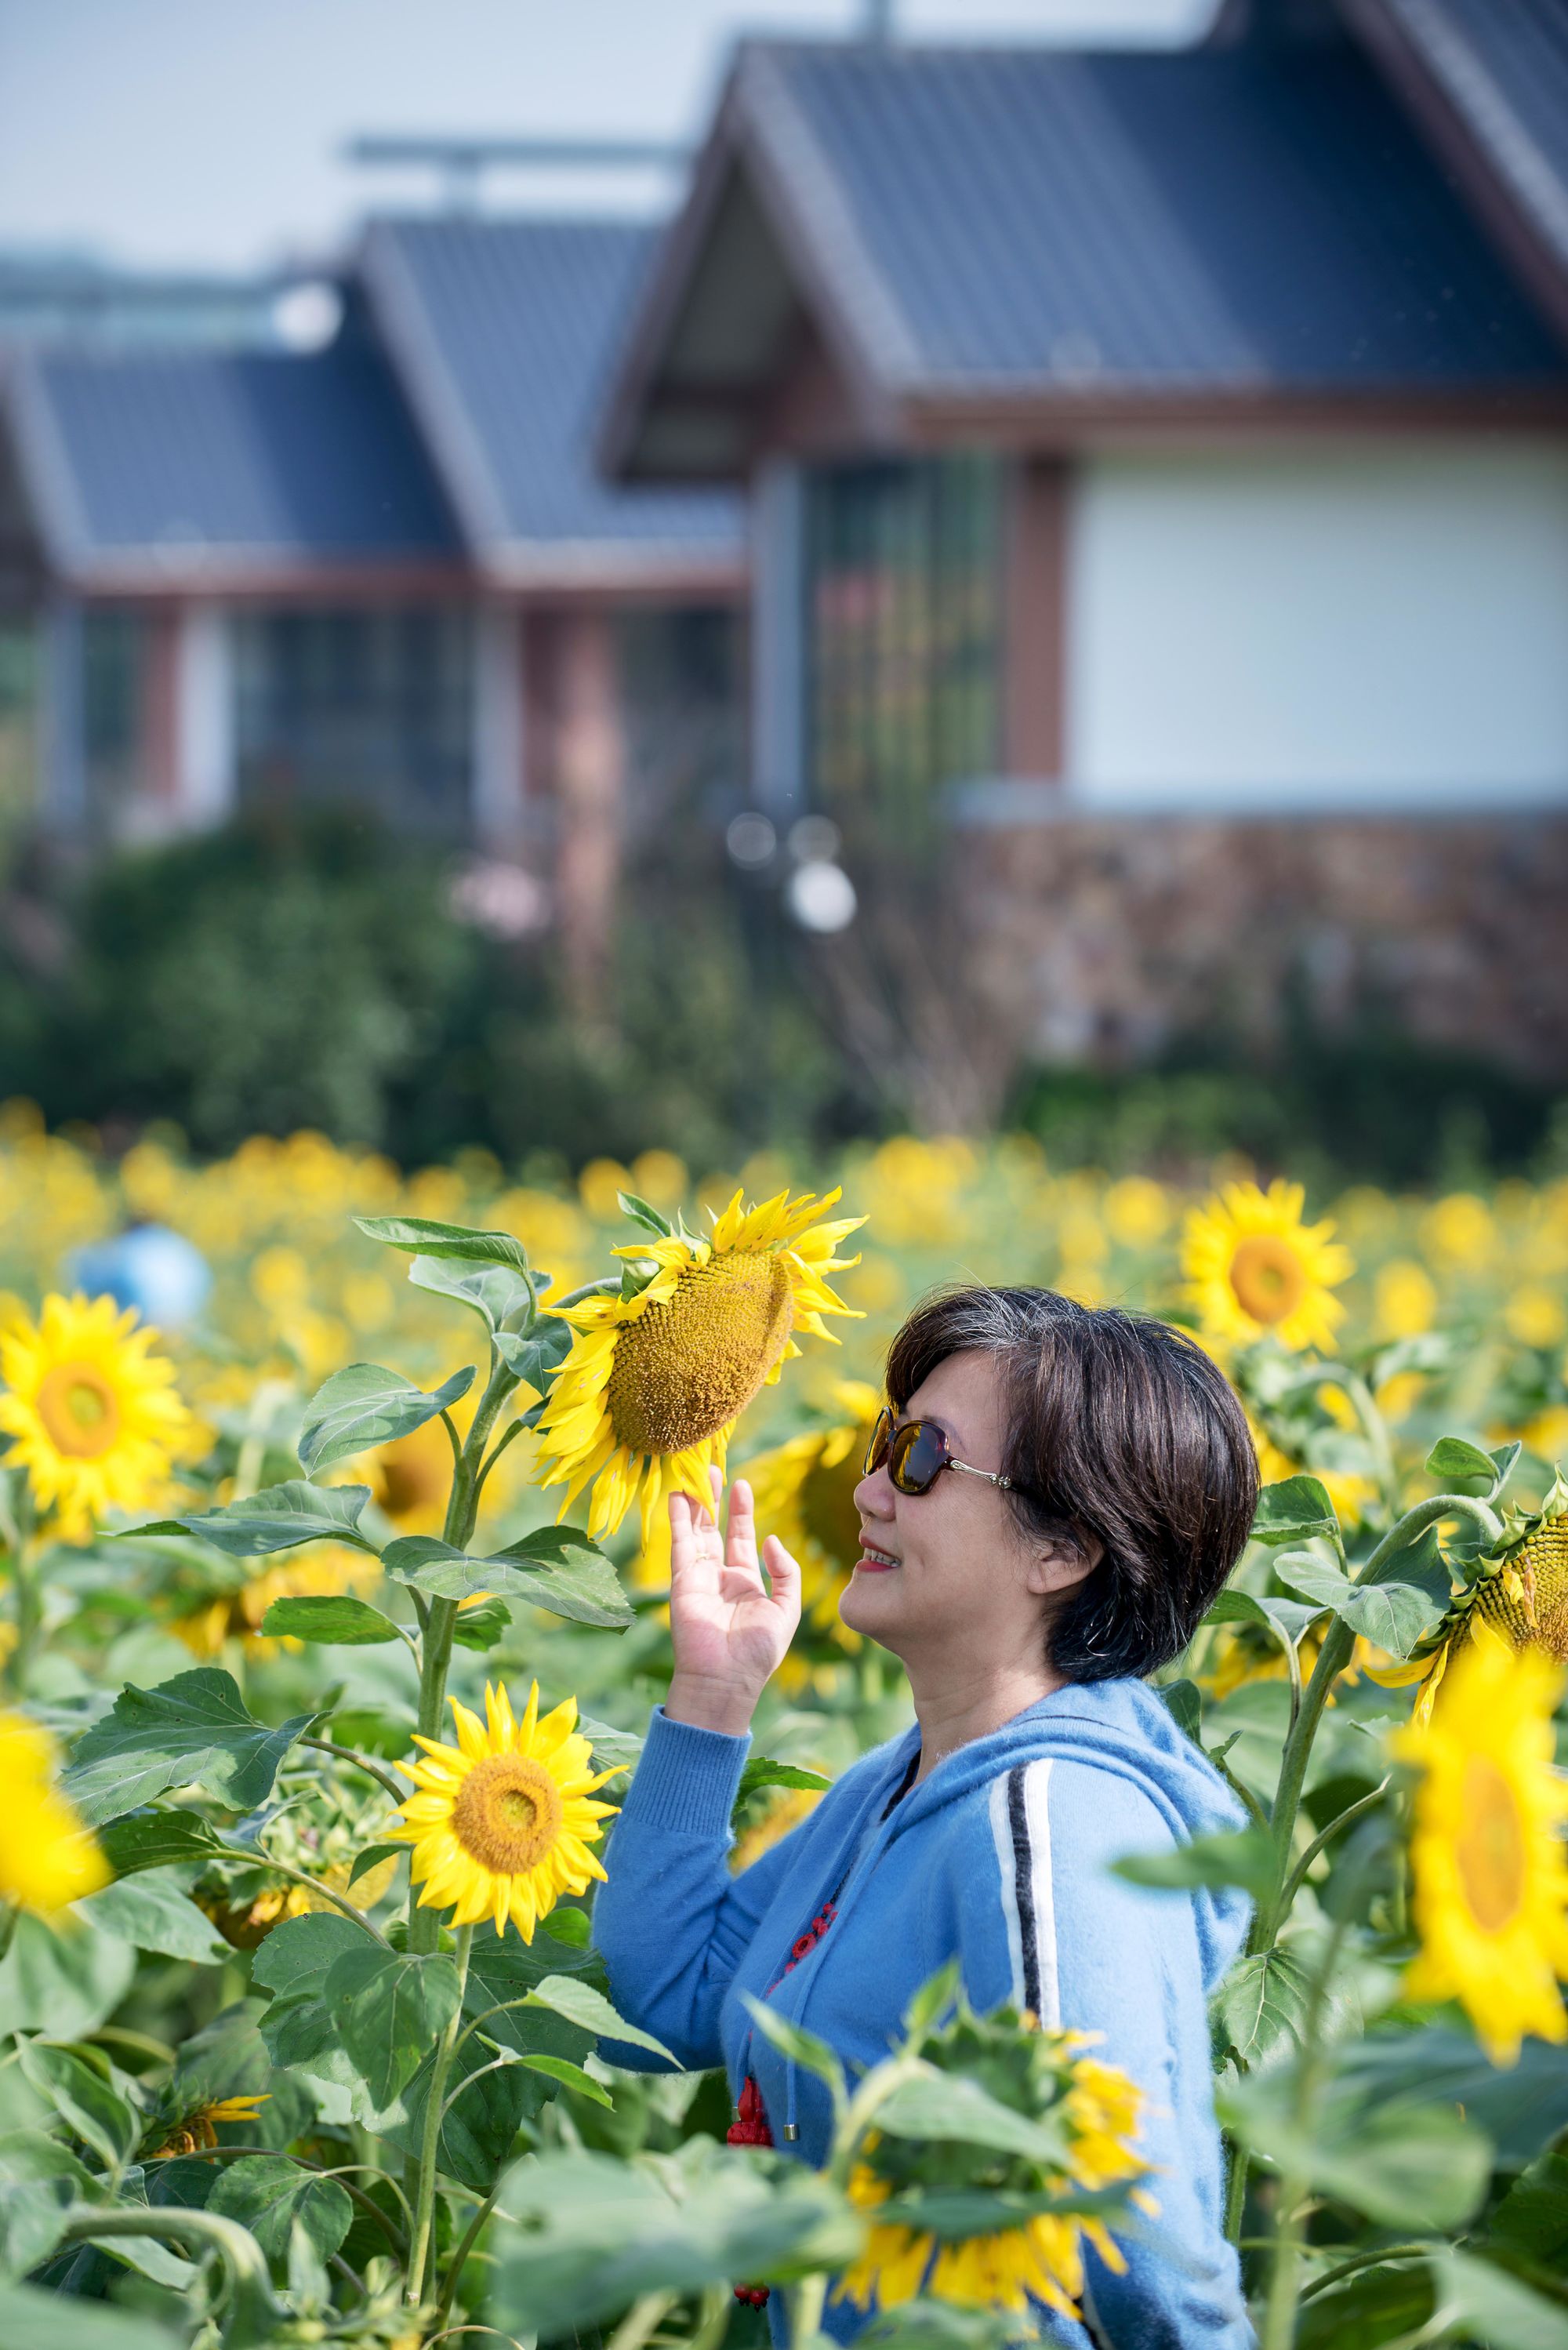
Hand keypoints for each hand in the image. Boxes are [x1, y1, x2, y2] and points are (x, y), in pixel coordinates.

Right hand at [664, 1470, 800, 1735]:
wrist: (726, 1679)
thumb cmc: (758, 1652)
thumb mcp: (786, 1609)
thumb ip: (786, 1572)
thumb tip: (771, 1538)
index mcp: (746, 1582)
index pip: (741, 1537)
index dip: (741, 1511)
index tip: (742, 1484)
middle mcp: (719, 1576)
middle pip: (715, 1527)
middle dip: (714, 1499)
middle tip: (712, 1467)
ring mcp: (698, 1577)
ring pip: (695, 1530)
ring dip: (694, 1503)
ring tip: (694, 1473)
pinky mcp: (682, 1580)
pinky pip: (680, 1543)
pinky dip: (678, 1519)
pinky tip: (678, 1496)